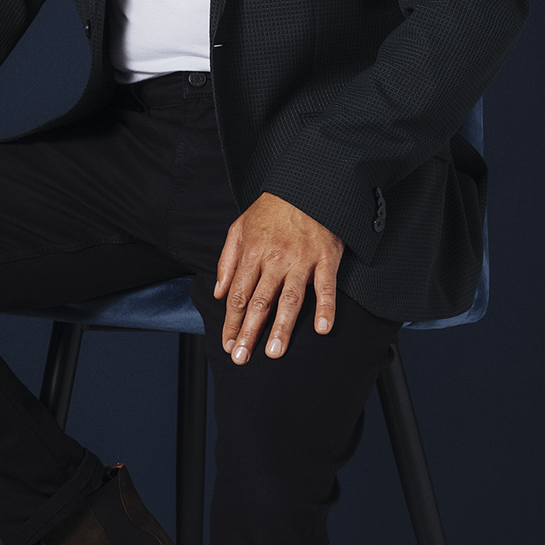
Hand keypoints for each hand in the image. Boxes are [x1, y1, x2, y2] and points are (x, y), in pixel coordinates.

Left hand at [214, 192, 342, 364]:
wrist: (305, 185)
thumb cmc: (271, 210)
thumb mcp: (239, 228)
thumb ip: (227, 261)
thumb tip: (218, 292)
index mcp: (252, 253)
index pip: (237, 295)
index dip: (231, 322)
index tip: (227, 343)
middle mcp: (274, 259)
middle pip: (259, 302)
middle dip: (248, 332)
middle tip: (242, 358)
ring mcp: (301, 260)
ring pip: (290, 299)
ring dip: (282, 327)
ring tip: (274, 352)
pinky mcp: (326, 258)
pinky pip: (326, 286)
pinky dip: (326, 308)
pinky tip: (322, 329)